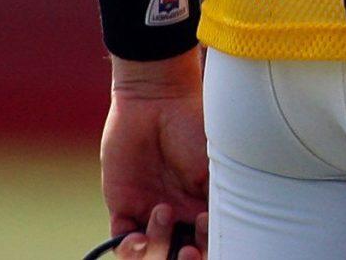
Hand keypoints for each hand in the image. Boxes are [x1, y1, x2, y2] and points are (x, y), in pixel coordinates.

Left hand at [103, 55, 206, 258]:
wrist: (157, 101)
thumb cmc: (194, 127)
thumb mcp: (216, 166)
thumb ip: (219, 201)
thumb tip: (224, 230)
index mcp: (205, 203)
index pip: (207, 241)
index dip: (206, 248)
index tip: (204, 231)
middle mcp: (179, 212)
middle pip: (177, 253)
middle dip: (180, 259)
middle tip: (186, 250)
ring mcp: (149, 211)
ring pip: (150, 253)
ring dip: (156, 247)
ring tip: (160, 214)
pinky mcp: (122, 205)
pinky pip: (121, 240)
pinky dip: (128, 247)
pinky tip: (135, 237)